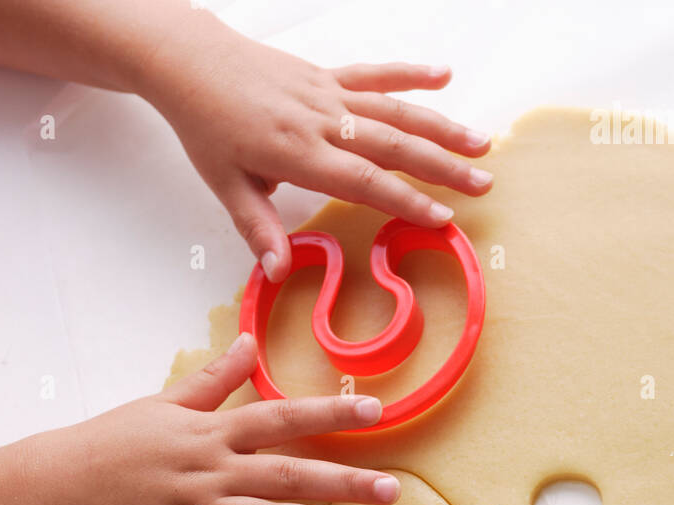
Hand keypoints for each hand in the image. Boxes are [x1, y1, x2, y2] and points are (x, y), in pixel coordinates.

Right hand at [41, 331, 398, 504]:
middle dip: (342, 480)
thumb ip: (214, 380)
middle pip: (286, 473)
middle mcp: (209, 469)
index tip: (376, 411)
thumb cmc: (114, 443)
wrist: (59, 485)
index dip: (329, 415)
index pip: (281, 418)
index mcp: (211, 431)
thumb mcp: (165, 402)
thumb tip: (248, 343)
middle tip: (392, 489)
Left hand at [141, 14, 491, 278]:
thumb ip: (258, 227)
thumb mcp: (226, 185)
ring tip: (481, 143)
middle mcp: (322, 120)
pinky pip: (374, 73)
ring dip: (441, 126)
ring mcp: (328, 94)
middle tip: (483, 184)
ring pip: (394, 109)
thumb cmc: (207, 127)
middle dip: (442, 166)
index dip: (407, 200)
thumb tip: (278, 271)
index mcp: (299, 153)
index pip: (364, 181)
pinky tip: (444, 75)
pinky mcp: (326, 75)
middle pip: (393, 144)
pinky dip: (410, 73)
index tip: (442, 218)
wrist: (190, 63)